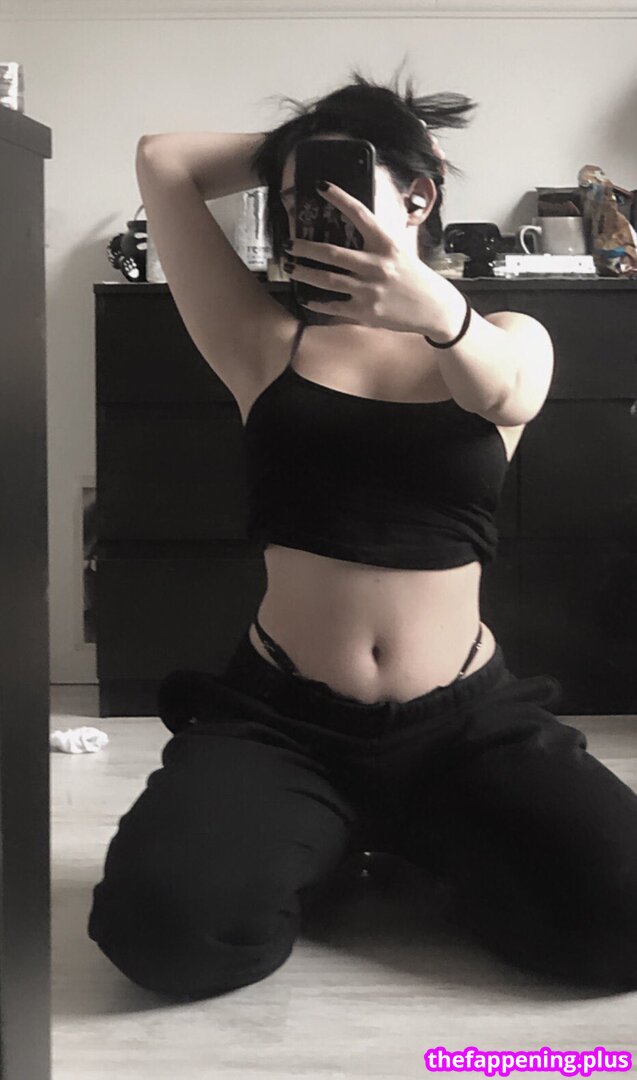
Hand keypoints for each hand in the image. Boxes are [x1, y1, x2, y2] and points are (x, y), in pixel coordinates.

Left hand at [285, 180, 444, 333]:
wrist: (435, 309)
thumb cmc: (416, 278)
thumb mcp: (400, 253)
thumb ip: (377, 244)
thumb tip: (352, 231)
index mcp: (387, 244)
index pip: (360, 214)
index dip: (339, 198)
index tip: (321, 186)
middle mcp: (377, 265)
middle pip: (332, 253)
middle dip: (305, 248)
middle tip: (287, 244)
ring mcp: (370, 290)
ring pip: (327, 279)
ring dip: (304, 273)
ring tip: (290, 268)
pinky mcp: (366, 312)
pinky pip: (333, 306)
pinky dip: (317, 302)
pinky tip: (305, 297)